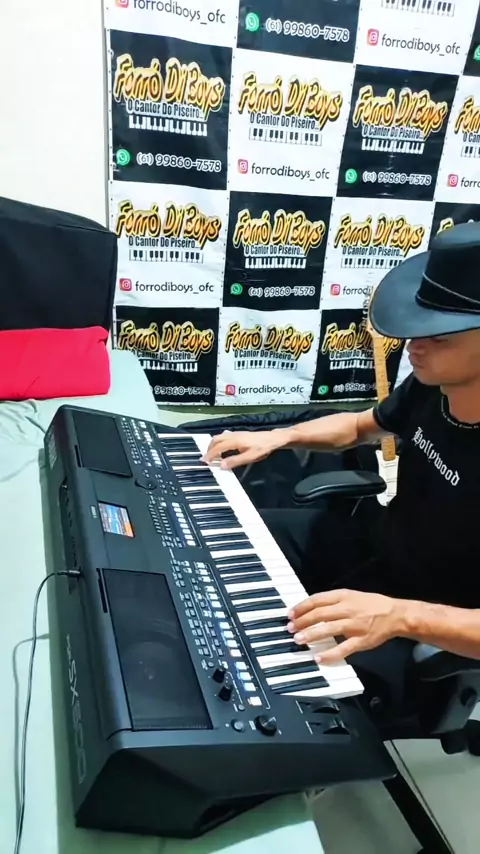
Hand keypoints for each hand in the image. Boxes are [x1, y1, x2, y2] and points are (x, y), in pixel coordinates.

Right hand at [201, 429, 286, 469]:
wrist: (273, 439)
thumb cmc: (262, 448)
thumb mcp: (249, 457)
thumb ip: (234, 461)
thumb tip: (221, 465)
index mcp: (234, 441)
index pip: (217, 448)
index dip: (209, 455)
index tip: (204, 461)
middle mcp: (233, 436)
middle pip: (216, 440)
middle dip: (209, 449)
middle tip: (207, 458)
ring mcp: (236, 434)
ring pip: (219, 437)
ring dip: (214, 445)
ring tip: (213, 454)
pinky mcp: (239, 434)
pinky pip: (224, 437)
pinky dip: (219, 442)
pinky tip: (223, 448)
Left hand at [287, 588, 407, 662]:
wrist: (395, 614)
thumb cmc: (371, 604)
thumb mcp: (351, 595)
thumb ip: (333, 601)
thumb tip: (311, 608)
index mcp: (343, 596)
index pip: (317, 600)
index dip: (302, 607)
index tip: (290, 614)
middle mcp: (347, 609)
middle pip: (320, 614)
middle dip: (302, 621)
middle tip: (290, 628)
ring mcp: (354, 626)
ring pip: (328, 629)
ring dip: (311, 634)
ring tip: (298, 639)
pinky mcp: (361, 641)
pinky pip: (343, 649)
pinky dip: (330, 654)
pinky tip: (318, 658)